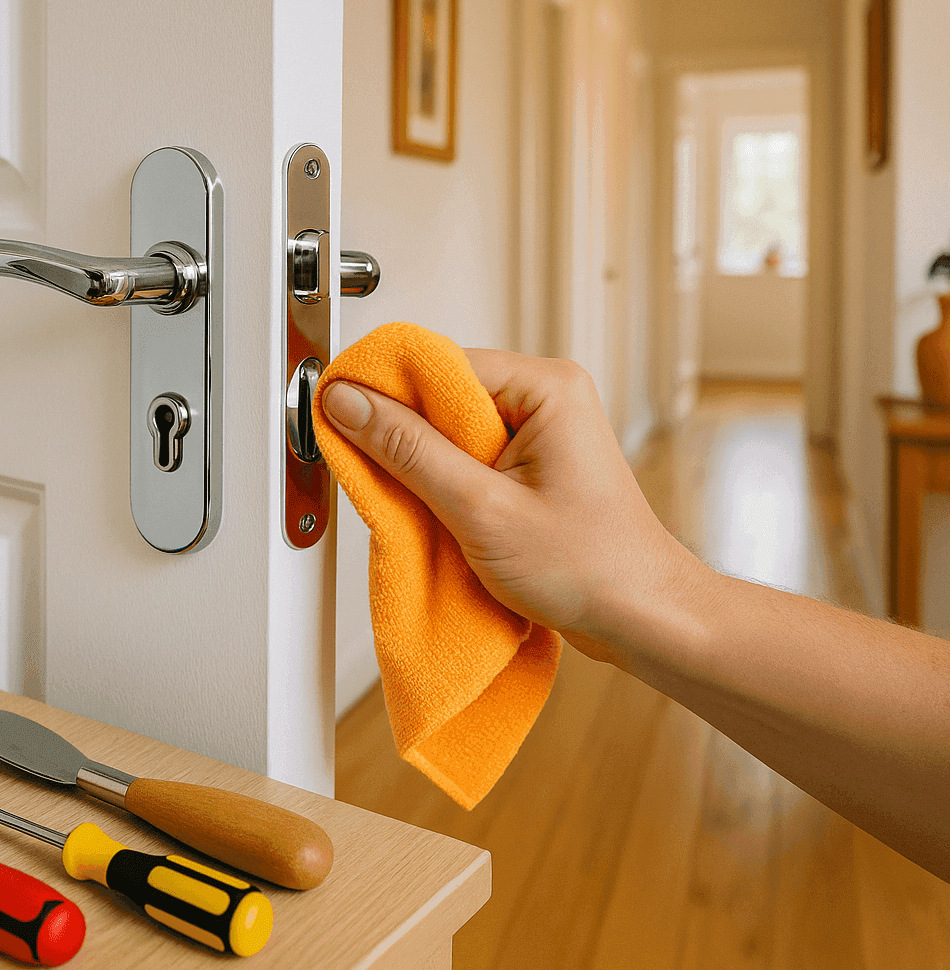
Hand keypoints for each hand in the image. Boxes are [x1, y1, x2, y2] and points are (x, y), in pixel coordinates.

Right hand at [320, 350, 707, 662]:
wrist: (643, 618)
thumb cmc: (592, 568)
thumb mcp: (481, 508)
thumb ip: (408, 451)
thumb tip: (352, 406)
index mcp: (546, 386)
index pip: (440, 364)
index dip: (385, 391)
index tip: (339, 415)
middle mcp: (547, 397)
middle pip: (442, 395)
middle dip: (404, 434)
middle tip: (375, 474)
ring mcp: (541, 432)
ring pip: (450, 431)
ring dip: (423, 466)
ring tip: (419, 505)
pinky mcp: (531, 465)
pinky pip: (468, 457)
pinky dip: (444, 484)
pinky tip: (437, 514)